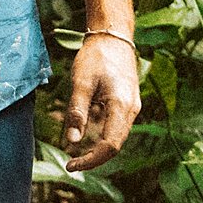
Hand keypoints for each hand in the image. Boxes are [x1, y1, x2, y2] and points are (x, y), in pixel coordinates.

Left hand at [62, 32, 139, 170]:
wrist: (113, 37)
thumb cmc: (96, 57)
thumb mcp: (81, 83)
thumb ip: (77, 112)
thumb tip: (71, 142)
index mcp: (121, 106)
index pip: (110, 146)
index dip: (91, 160)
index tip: (70, 165)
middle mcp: (131, 110)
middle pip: (116, 145)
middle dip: (94, 158)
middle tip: (71, 164)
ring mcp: (132, 107)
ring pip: (117, 138)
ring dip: (98, 149)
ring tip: (76, 154)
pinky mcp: (127, 104)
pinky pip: (116, 127)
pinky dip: (102, 136)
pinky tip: (86, 133)